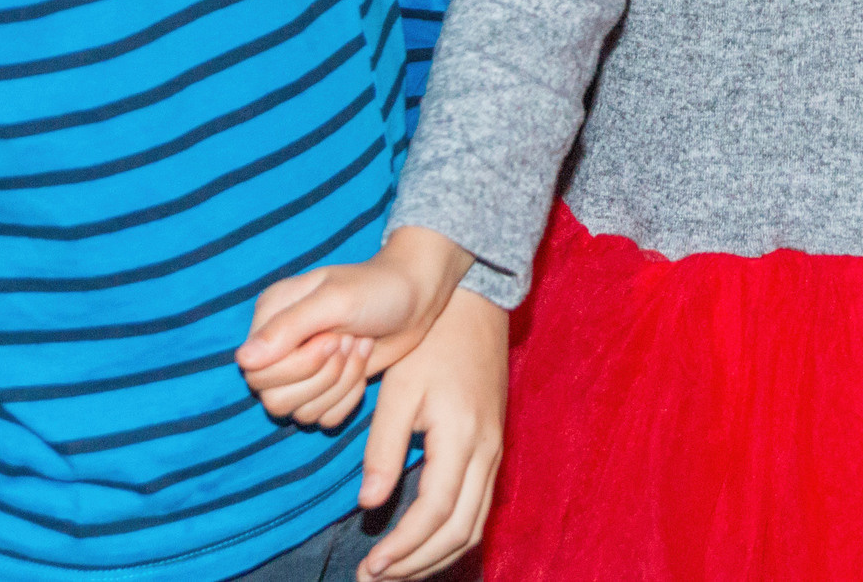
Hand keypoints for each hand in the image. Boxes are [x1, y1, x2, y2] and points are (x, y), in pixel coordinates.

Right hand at [235, 227, 465, 424]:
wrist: (417, 296)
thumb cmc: (377, 288)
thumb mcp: (336, 300)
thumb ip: (288, 328)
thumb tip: (243, 360)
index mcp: (271, 316)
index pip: (255, 371)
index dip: (297, 365)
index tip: (333, 338)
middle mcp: (279, 347)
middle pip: (272, 398)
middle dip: (322, 377)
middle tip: (350, 343)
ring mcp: (301, 372)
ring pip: (299, 413)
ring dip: (340, 385)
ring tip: (360, 348)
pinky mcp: (325, 389)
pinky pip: (323, 420)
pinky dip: (348, 399)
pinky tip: (364, 367)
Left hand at [355, 286, 509, 580]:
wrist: (475, 307)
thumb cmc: (431, 344)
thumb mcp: (399, 392)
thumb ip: (382, 449)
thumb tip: (368, 503)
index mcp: (462, 437)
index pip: (435, 512)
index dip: (403, 546)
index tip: (370, 565)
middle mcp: (487, 451)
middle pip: (460, 530)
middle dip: (417, 563)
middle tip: (374, 576)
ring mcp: (495, 451)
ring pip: (474, 525)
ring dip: (435, 555)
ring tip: (394, 569)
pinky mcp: (493, 448)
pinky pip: (478, 507)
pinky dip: (451, 534)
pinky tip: (421, 541)